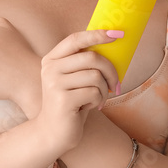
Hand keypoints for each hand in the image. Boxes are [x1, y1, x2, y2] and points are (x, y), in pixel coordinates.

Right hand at [37, 29, 121, 152]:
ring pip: (95, 76)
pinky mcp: (63, 100)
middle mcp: (50, 69)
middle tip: (115, 84)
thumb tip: (112, 43)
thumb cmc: (70, 102)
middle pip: (91, 58)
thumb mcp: (73, 79)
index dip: (97, 34)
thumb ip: (84, 63)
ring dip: (104, 90)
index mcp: (51, 59)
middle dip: (111, 71)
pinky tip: (89, 107)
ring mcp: (54, 84)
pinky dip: (98, 101)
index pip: (75, 40)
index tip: (117, 34)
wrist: (53, 132)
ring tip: (97, 99)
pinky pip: (94, 93)